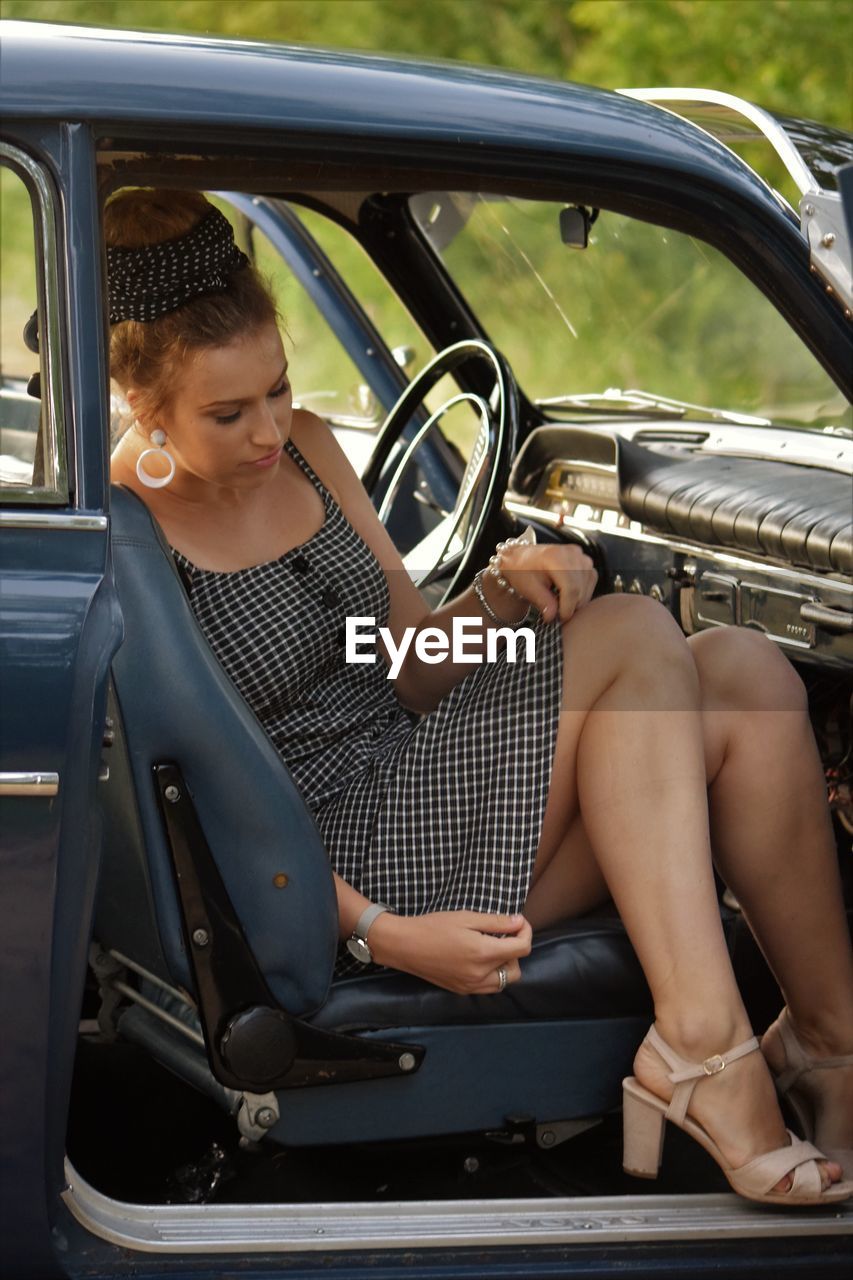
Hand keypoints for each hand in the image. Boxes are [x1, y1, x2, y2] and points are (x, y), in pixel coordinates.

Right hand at [368, 910, 531, 993]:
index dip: (525, 932)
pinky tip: (479, 959)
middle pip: (516, 969)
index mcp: (483, 954)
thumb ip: (496, 922)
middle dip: (516, 951)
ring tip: (492, 947)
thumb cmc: (433, 926)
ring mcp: (470, 986)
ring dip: (505, 966)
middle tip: (504, 935)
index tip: (518, 921)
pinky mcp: (461, 990)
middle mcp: (480, 975)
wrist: (404, 945)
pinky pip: (487, 987)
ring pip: (503, 982)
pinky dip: (491, 975)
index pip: (522, 949)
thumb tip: (519, 922)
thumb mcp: (466, 917)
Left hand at [495, 542, 596, 623]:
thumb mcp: (529, 588)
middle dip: (571, 605)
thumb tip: (553, 617)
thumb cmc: (523, 571)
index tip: (561, 619)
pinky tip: (567, 595)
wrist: (523, 558)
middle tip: (558, 614)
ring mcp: (580, 555)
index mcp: (555, 557)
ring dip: (577, 600)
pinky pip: (590, 580)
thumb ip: (544, 603)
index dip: (567, 607)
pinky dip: (581, 592)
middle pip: (580, 588)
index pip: (571, 588)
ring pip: (587, 586)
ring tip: (560, 602)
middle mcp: (571, 553)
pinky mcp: (584, 559)